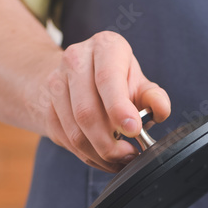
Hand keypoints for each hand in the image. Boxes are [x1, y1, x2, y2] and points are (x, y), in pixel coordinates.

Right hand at [30, 31, 170, 172]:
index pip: (106, 79)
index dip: (119, 108)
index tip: (133, 130)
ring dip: (99, 154)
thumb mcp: (140, 82)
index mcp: (105, 47)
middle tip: (129, 155)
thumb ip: (154, 97)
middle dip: (109, 143)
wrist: (78, 75)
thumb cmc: (117, 80)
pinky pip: (65, 140)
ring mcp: (56, 83)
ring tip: (119, 160)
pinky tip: (102, 157)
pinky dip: (86, 156)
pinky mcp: (46, 106)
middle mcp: (75, 60)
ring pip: (74, 132)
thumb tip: (160, 109)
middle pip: (87, 112)